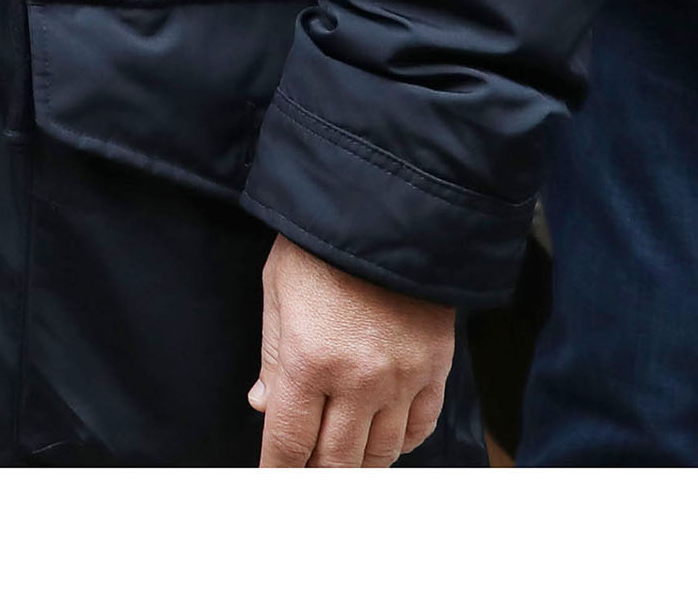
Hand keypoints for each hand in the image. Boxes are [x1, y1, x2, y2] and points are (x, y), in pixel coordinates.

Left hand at [249, 235, 452, 466]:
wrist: (386, 211)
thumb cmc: (320, 248)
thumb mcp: (277, 294)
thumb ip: (272, 357)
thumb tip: (263, 405)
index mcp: (309, 362)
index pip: (290, 441)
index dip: (278, 471)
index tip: (271, 484)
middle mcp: (358, 381)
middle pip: (337, 459)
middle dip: (317, 478)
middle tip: (306, 483)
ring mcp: (402, 379)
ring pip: (382, 452)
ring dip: (359, 467)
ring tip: (342, 470)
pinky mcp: (434, 368)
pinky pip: (421, 426)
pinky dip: (402, 444)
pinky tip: (385, 444)